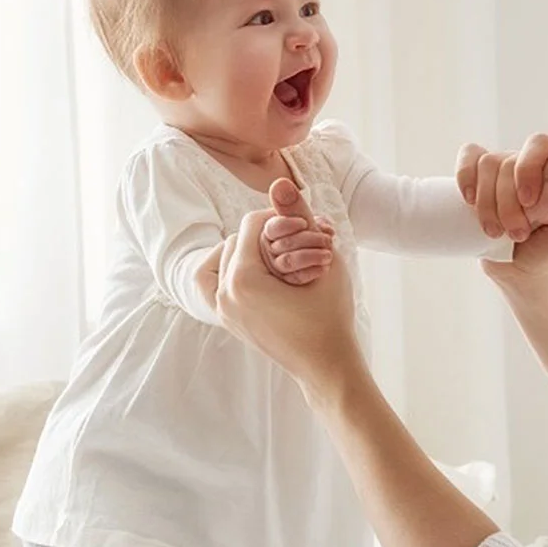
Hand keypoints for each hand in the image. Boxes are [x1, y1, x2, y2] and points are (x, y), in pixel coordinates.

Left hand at [198, 183, 362, 397]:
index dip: (276, 219)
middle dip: (260, 237)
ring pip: (222, 259)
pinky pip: (216, 282)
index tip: (299, 228)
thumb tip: (278, 181)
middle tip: (290, 245)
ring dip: (246, 252)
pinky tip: (260, 273)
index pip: (250, 224)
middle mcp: (224, 295)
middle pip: (234, 240)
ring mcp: (222, 310)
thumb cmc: (331, 313)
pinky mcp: (226, 320)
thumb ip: (299, 216)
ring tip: (275, 257)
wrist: (325, 365)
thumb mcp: (323, 258)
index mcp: (243, 279)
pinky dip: (233, 271)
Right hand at [454, 134, 547, 277]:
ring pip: (489, 164)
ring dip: (488, 205)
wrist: (523, 268)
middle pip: (514, 159)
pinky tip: (470, 201)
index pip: (546, 147)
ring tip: (498, 234)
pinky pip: (470, 156)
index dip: (532, 170)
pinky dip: (466, 176)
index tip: (531, 204)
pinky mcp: (482, 175)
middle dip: (509, 199)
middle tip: (518, 232)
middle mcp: (537, 162)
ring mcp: (509, 166)